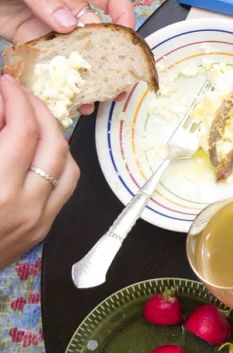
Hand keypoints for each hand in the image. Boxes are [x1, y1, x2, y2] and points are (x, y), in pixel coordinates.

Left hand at [0, 0, 135, 114]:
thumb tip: (69, 23)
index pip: (111, 1)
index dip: (124, 18)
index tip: (126, 39)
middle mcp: (65, 5)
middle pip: (95, 33)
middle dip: (107, 60)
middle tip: (114, 82)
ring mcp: (47, 22)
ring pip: (73, 52)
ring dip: (82, 77)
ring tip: (87, 97)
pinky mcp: (28, 37)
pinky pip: (45, 60)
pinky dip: (53, 78)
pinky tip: (60, 93)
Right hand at [0, 75, 79, 268]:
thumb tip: (3, 112)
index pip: (23, 130)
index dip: (16, 99)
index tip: (6, 83)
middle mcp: (26, 206)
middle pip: (53, 143)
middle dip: (39, 110)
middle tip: (21, 94)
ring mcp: (39, 220)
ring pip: (69, 166)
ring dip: (55, 135)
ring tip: (33, 119)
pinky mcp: (42, 230)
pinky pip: (65, 188)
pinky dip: (59, 162)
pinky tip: (41, 150)